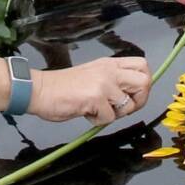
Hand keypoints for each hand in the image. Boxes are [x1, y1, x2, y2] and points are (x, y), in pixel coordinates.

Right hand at [29, 54, 153, 124]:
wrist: (39, 90)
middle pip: (145, 82)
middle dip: (139, 100)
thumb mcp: (93, 76)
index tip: (131, 96)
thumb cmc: (63, 87)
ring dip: (116, 114)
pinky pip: (110, 118)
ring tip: (98, 110)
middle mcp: (110, 70)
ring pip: (129, 104)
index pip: (142, 65)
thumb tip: (130, 96)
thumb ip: (112, 81)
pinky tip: (86, 113)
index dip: (143, 84)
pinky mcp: (95, 97)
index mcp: (110, 64)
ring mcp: (104, 83)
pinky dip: (98, 121)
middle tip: (121, 108)